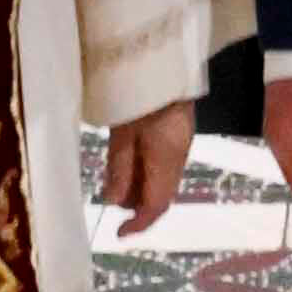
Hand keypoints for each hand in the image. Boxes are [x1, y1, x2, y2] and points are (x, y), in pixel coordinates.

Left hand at [105, 100, 189, 232]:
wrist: (161, 57)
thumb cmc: (136, 92)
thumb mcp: (122, 131)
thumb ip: (119, 167)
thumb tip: (114, 202)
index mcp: (166, 157)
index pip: (156, 204)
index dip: (139, 224)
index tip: (119, 234)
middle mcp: (178, 156)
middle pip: (161, 195)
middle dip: (137, 206)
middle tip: (111, 200)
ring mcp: (180, 144)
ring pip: (163, 181)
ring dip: (140, 189)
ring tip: (115, 180)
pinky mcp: (178, 134)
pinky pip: (164, 165)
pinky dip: (146, 173)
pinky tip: (128, 164)